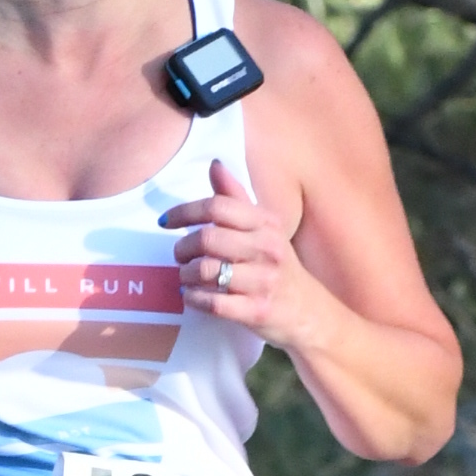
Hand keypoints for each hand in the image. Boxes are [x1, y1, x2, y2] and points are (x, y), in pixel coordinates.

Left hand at [164, 154, 302, 339]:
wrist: (309, 311)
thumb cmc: (277, 265)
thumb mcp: (264, 228)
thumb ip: (236, 198)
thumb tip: (214, 164)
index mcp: (266, 223)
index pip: (218, 206)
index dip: (184, 212)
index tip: (166, 222)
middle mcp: (267, 249)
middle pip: (207, 238)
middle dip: (182, 248)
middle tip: (179, 255)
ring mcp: (263, 281)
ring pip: (206, 271)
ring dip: (185, 275)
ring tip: (186, 277)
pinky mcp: (257, 311)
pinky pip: (213, 303)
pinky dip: (194, 299)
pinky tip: (192, 295)